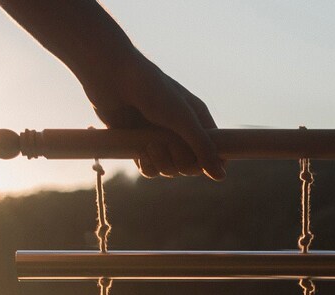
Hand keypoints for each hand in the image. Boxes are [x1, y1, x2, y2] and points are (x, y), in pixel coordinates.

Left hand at [80, 51, 225, 180]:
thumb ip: (202, 147)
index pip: (215, 152)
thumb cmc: (151, 90)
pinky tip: (140, 149)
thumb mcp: (182, 118)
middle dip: (179, 161)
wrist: (112, 78)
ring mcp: (160, 140)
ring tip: (149, 143)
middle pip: (190, 166)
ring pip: (170, 170)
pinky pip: (151, 171)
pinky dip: (146, 164)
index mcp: (197, 119)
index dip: (210, 161)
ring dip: (161, 162)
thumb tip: (222, 176)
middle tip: (167, 143)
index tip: (201, 162)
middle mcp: (181, 131)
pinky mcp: (140, 147)